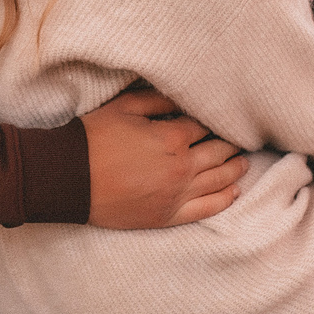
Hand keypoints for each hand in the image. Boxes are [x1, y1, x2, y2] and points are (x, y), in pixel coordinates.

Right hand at [83, 84, 247, 228]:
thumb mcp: (125, 107)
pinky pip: (206, 209)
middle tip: (241, 139)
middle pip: (219, 153)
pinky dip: (224, 199)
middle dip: (232, 144)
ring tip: (243, 162)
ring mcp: (177, 194)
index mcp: (172, 138)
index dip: (216, 121)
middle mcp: (181, 167)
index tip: (224, 119)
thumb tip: (184, 97)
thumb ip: (159, 100)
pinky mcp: (168, 216)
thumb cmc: (94, 138)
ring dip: (235, 169)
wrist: (70, 178)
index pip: (206, 127)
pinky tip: (234, 191)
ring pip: (219, 181)